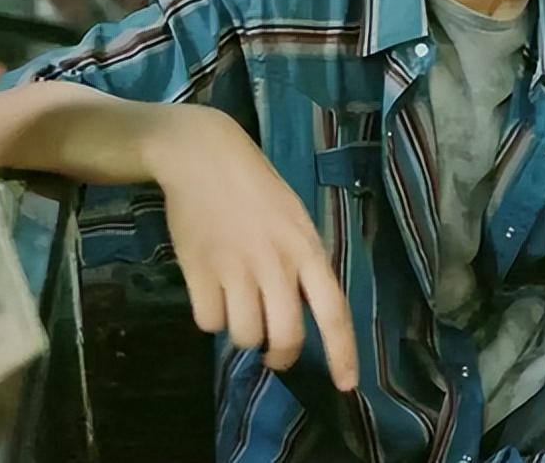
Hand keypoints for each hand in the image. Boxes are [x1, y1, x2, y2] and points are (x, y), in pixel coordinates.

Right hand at [141, 105, 357, 390]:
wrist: (205, 158)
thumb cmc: (257, 190)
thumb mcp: (295, 221)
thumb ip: (302, 265)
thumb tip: (303, 312)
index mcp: (307, 249)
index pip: (334, 311)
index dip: (342, 352)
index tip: (346, 385)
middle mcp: (276, 263)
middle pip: (285, 336)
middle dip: (280, 355)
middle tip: (273, 351)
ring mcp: (236, 267)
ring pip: (244, 335)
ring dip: (242, 333)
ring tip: (238, 306)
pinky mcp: (198, 270)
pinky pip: (208, 322)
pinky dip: (210, 316)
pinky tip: (212, 291)